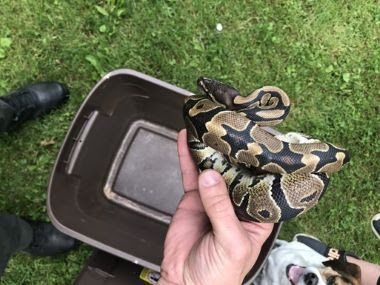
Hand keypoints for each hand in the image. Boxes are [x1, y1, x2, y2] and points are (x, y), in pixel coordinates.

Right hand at [158, 129, 273, 284]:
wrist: (185, 282)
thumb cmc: (220, 273)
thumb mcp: (230, 241)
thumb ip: (221, 209)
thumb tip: (211, 177)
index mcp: (257, 214)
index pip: (263, 183)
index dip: (262, 163)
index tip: (259, 141)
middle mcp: (237, 202)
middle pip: (236, 171)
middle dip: (233, 151)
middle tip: (230, 126)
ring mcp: (214, 198)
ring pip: (213, 168)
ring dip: (209, 149)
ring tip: (208, 127)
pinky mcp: (193, 198)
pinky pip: (191, 173)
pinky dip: (187, 157)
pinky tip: (185, 141)